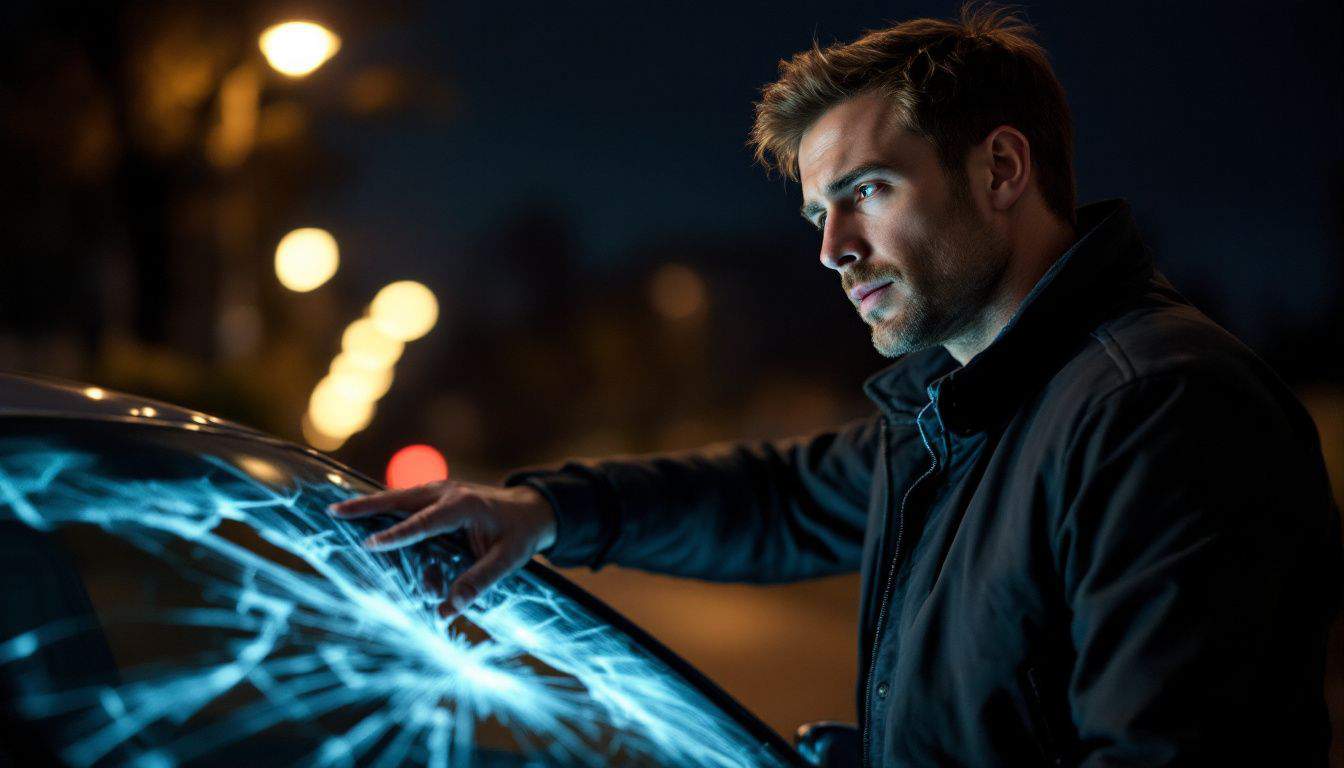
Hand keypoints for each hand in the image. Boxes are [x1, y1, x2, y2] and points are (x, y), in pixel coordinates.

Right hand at [327, 480, 556, 617]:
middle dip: (366, 506)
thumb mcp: (508, 560)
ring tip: (336, 512)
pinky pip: (405, 503)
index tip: (371, 544)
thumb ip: (479, 581)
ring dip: (370, 507)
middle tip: (334, 512)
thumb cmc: (520, 534)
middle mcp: (447, 493)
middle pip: (400, 499)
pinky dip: (383, 509)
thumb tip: (449, 608)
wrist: (532, 508)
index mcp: (464, 506)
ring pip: (398, 499)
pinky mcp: (436, 497)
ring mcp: (439, 491)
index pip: (425, 522)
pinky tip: (359, 514)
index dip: (398, 535)